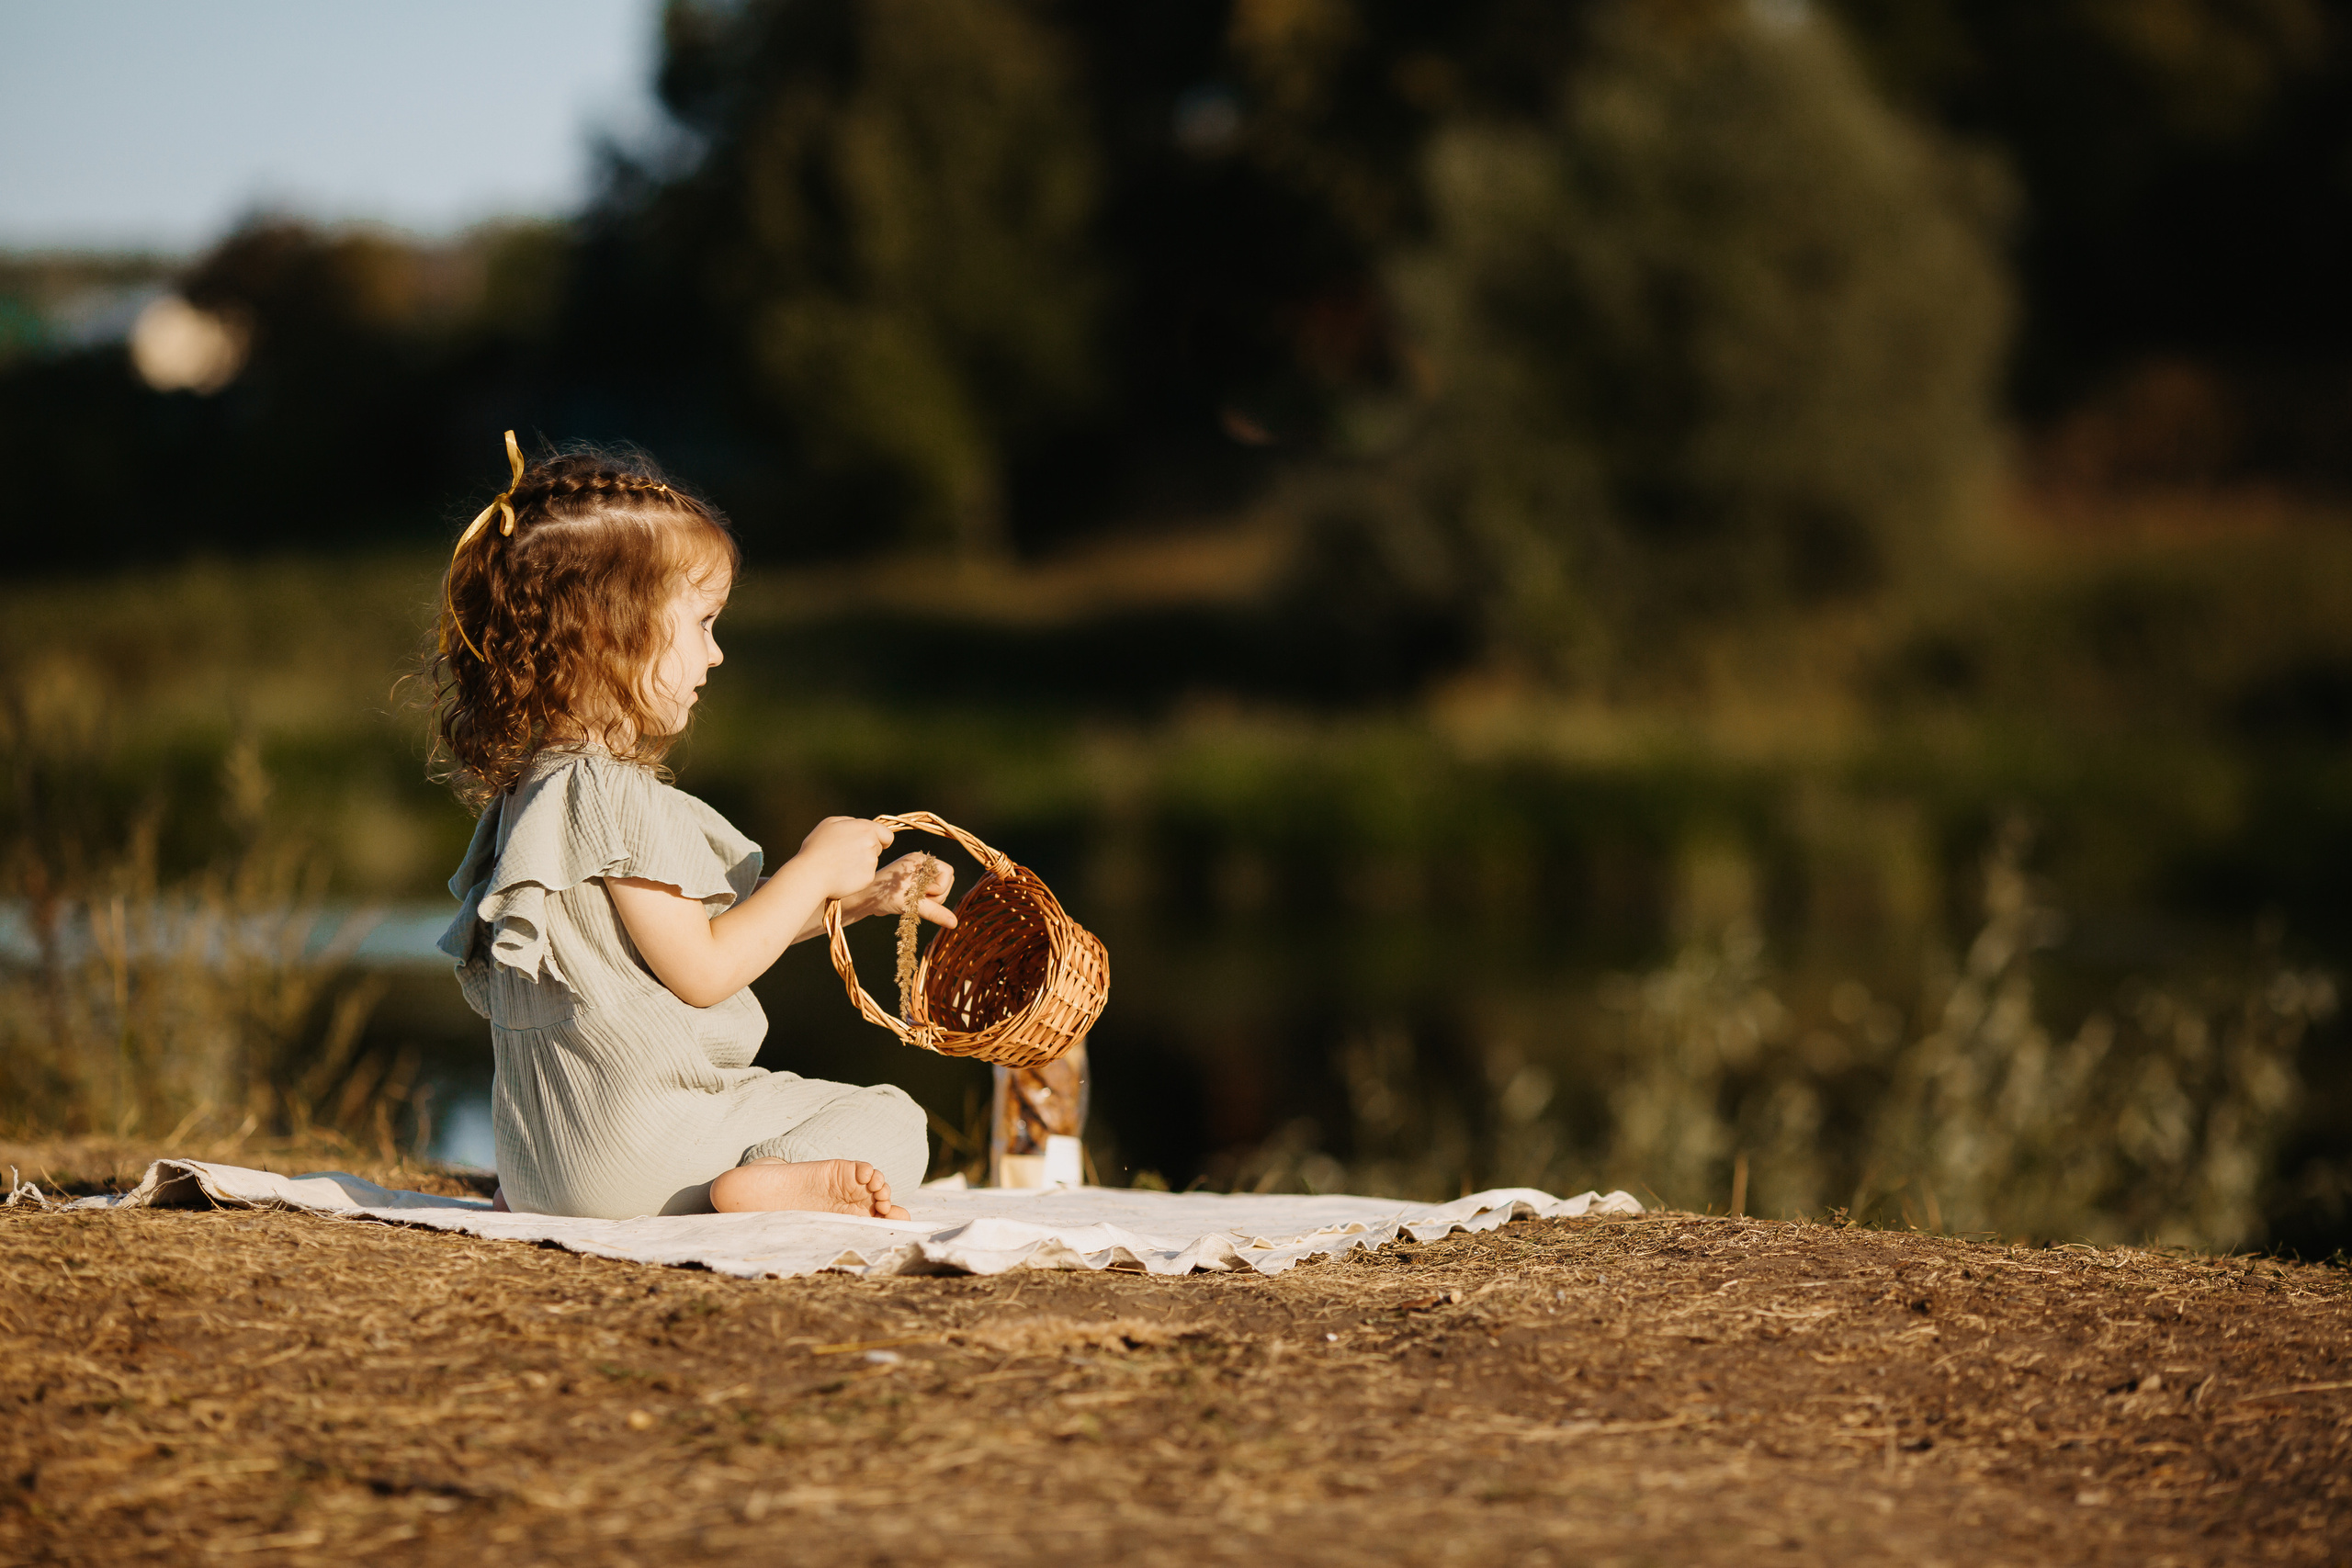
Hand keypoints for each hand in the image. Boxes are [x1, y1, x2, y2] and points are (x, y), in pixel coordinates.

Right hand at [792, 816, 894, 901]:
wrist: (812, 874)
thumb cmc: (817, 847)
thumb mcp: (830, 823)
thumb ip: (849, 822)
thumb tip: (859, 825)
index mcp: (865, 829)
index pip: (887, 834)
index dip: (882, 838)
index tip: (878, 842)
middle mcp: (872, 844)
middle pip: (878, 848)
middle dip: (867, 849)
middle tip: (846, 853)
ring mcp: (871, 862)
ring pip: (871, 862)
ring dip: (860, 863)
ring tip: (840, 864)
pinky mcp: (868, 878)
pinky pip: (866, 876)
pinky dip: (857, 875)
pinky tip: (842, 875)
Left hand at [842, 852, 958, 927]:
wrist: (864, 899)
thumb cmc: (885, 896)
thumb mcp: (912, 903)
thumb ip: (935, 912)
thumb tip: (954, 923)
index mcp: (921, 860)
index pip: (948, 872)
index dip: (939, 887)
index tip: (921, 893)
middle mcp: (921, 864)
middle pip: (946, 882)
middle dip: (935, 895)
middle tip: (916, 899)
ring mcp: (918, 874)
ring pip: (940, 890)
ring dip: (929, 901)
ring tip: (911, 901)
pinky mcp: (914, 884)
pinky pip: (930, 895)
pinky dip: (923, 902)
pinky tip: (909, 902)